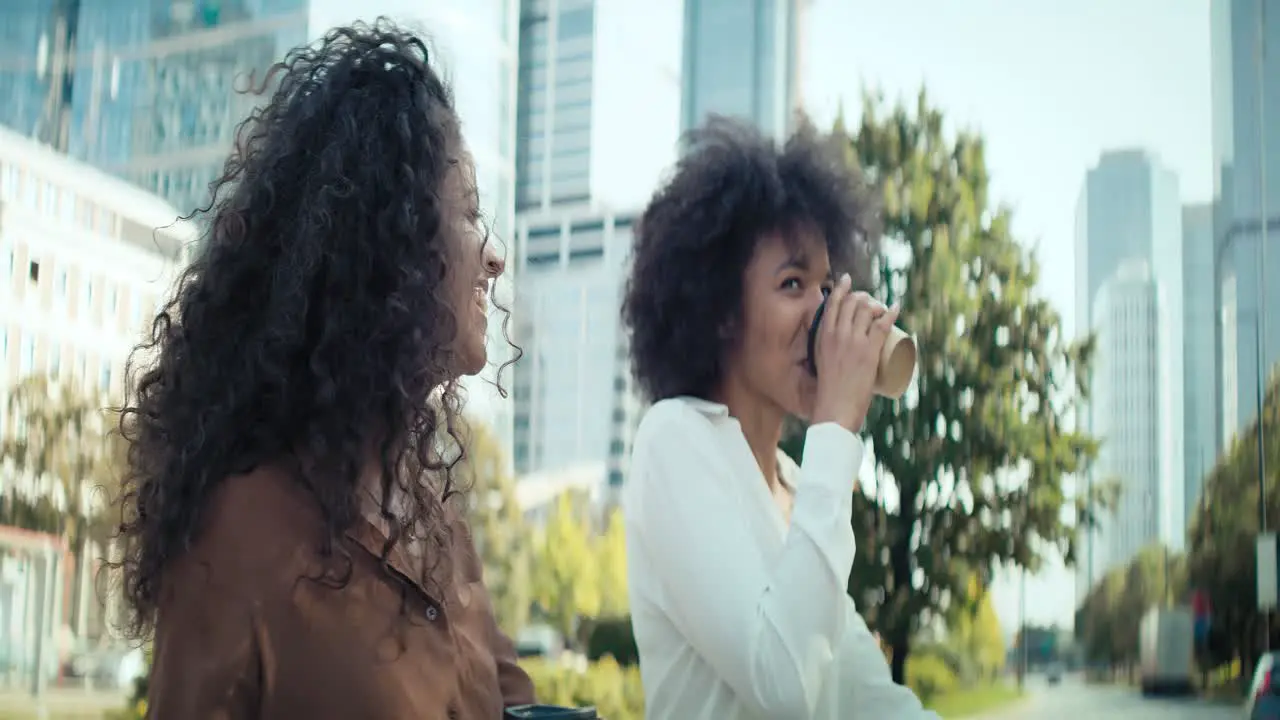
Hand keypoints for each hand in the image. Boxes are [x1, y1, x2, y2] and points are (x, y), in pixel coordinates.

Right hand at [810, 274, 899, 432]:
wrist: (835, 407)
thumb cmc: (828, 389)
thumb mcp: (820, 361)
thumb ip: (825, 350)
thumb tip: (834, 346)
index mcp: (822, 335)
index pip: (833, 303)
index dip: (842, 287)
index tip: (847, 280)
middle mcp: (837, 334)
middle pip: (853, 303)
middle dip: (863, 296)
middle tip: (870, 303)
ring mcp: (854, 341)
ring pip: (867, 310)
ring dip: (877, 304)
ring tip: (882, 309)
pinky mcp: (869, 351)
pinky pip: (882, 325)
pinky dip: (891, 313)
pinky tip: (896, 307)